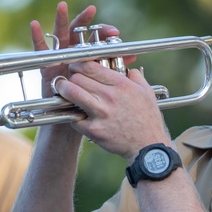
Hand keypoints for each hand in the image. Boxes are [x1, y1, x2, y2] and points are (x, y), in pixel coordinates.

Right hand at [30, 2, 127, 97]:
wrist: (73, 116)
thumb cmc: (89, 98)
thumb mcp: (102, 82)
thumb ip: (114, 68)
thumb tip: (132, 56)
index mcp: (88, 55)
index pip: (96, 38)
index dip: (105, 34)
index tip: (115, 33)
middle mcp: (73, 53)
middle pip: (78, 31)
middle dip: (84, 20)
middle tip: (91, 10)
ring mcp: (59, 57)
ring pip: (60, 34)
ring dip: (60, 19)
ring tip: (62, 5)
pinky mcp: (45, 65)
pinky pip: (40, 49)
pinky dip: (36, 37)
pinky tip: (35, 25)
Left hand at [54, 63, 169, 159]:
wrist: (147, 147)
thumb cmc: (147, 119)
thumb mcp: (146, 92)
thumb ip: (135, 77)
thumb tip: (128, 68)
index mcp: (121, 85)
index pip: (91, 66)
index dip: (78, 64)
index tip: (76, 67)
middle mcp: (109, 97)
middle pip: (77, 78)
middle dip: (71, 77)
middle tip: (69, 80)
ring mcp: (100, 113)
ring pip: (71, 93)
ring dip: (64, 90)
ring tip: (63, 90)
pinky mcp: (93, 130)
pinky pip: (74, 117)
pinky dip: (73, 115)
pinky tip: (77, 114)